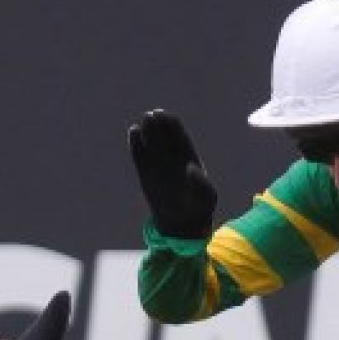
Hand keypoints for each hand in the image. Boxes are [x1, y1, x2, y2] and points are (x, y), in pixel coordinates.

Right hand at [129, 110, 217, 239]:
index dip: (172, 124)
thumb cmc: (199, 209)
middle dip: (158, 124)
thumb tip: (191, 168)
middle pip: (164, 135)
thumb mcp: (206, 197)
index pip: (180, 135)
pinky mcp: (145, 173)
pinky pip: (139, 155)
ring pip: (151, 142)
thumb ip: (201, 183)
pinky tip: (132, 132)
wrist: (182, 224)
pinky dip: (136, 144)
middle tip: (151, 115)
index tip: (166, 116)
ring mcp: (158, 164)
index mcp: (189, 157)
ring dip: (146, 131)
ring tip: (142, 122)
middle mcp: (173, 157)